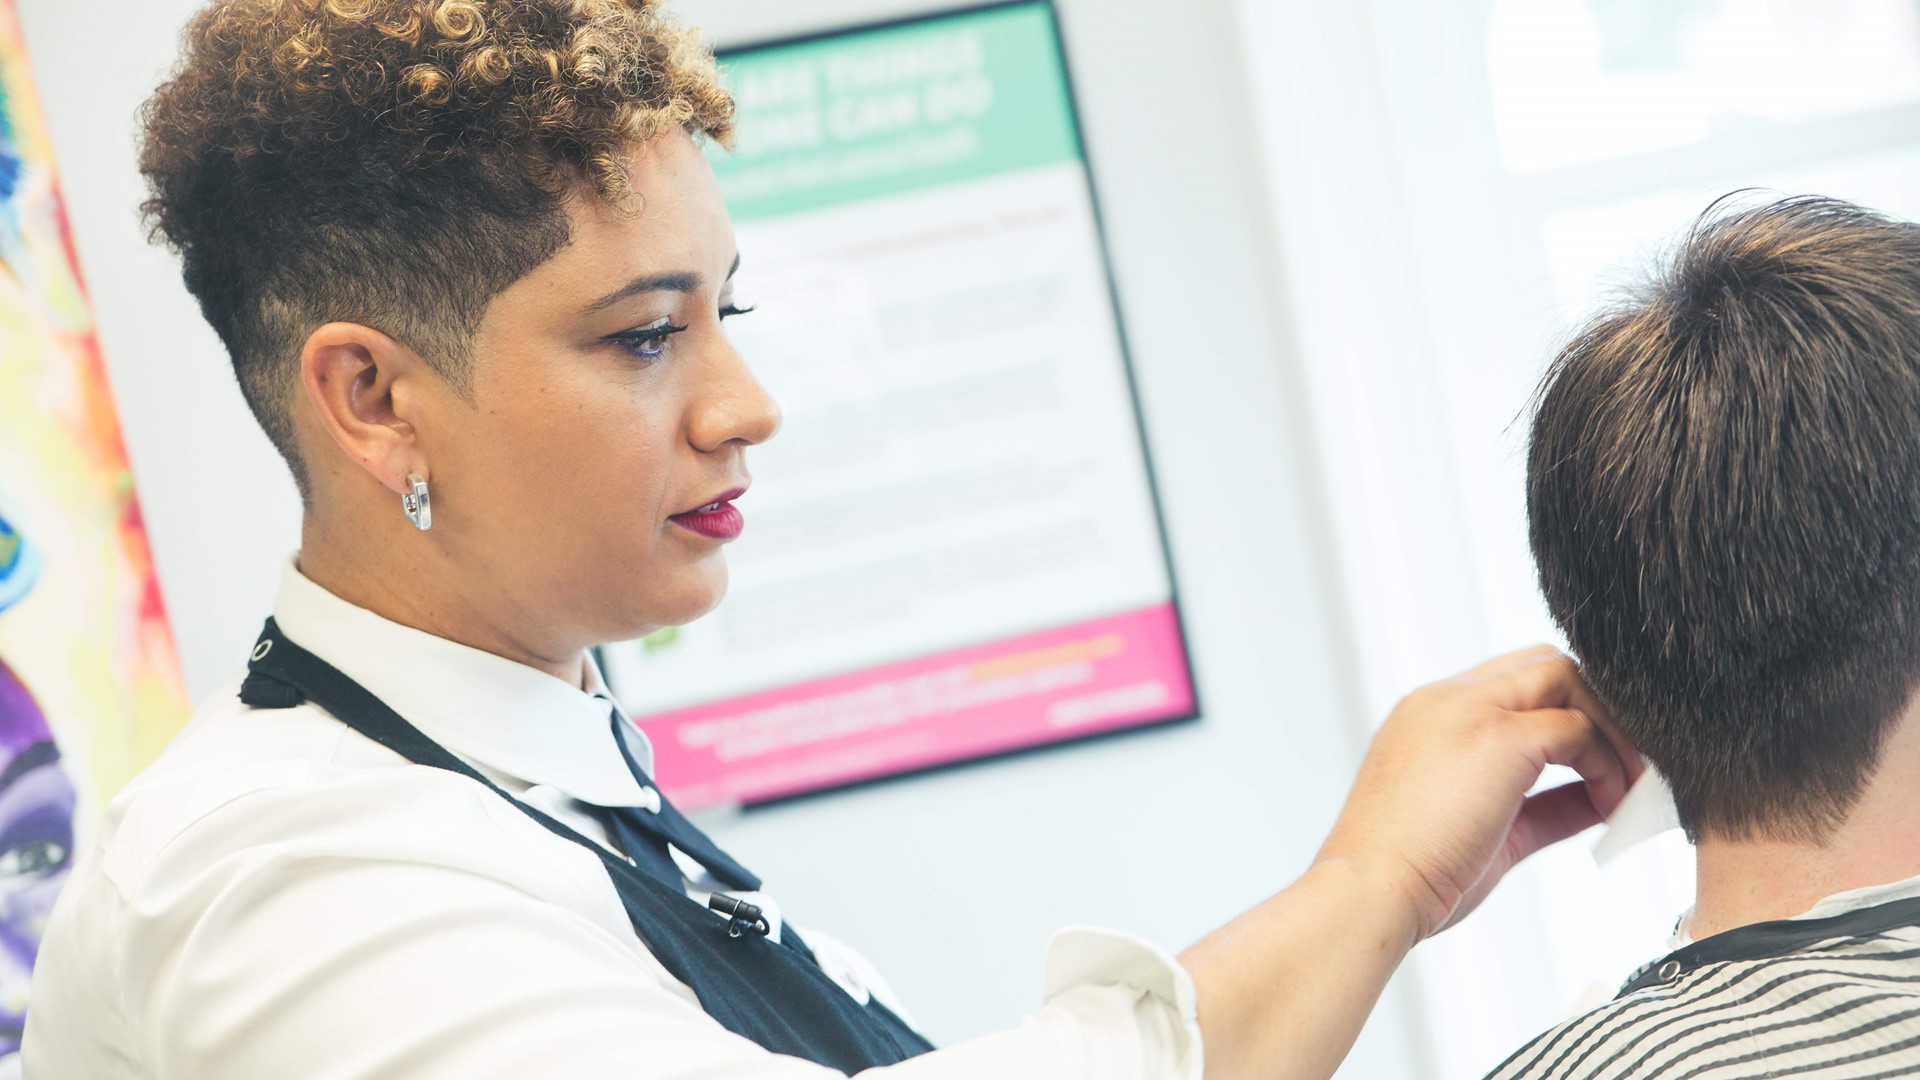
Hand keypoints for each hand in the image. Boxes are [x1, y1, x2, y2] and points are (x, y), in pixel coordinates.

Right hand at [1314, 646, 1639, 940]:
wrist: (1371, 892)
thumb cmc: (1411, 878)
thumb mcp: (1482, 830)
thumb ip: (1538, 805)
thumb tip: (1595, 801)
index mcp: (1427, 715)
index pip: (1511, 684)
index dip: (1561, 714)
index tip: (1591, 765)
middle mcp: (1444, 699)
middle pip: (1542, 665)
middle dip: (1594, 708)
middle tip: (1625, 765)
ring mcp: (1467, 710)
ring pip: (1563, 675)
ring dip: (1608, 728)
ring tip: (1627, 784)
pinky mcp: (1497, 737)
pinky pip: (1576, 726)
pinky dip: (1607, 761)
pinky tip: (1612, 804)